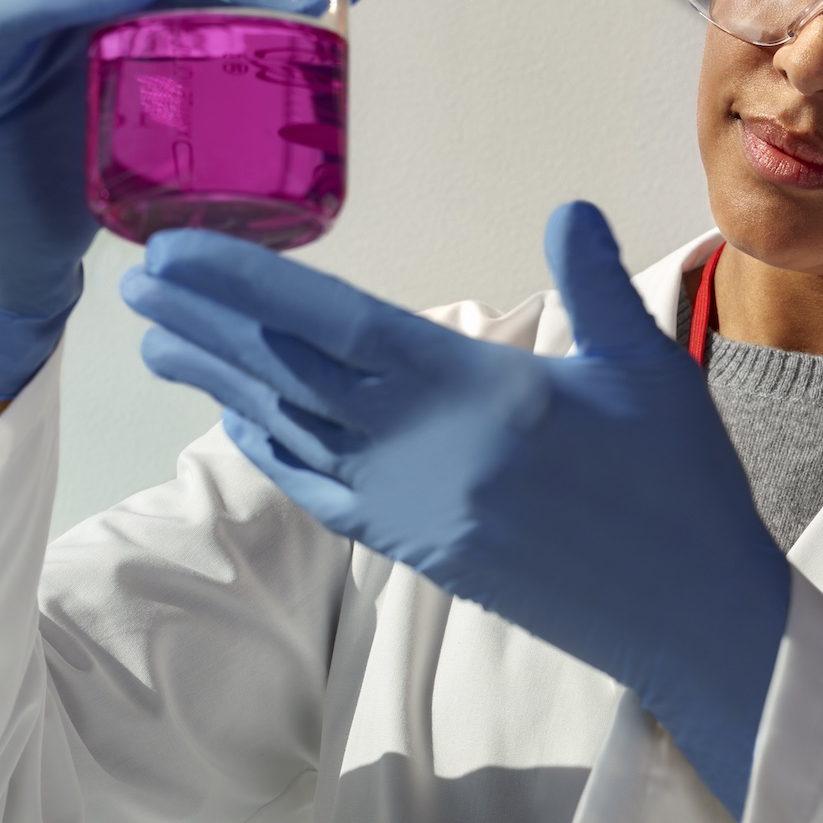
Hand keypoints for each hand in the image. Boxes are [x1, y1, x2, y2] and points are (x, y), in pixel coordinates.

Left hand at [121, 203, 790, 817]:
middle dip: (211, 326)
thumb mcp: (647, 369)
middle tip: (140, 284)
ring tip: (162, 344)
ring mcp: (409, 507)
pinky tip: (241, 426)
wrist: (683, 613)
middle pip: (290, 376)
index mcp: (474, 393)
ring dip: (224, 383)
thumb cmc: (675, 484)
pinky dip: (273, 453)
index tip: (175, 255)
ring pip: (293, 432)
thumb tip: (564, 209)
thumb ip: (593, 284)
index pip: (335, 325)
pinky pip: (321, 493)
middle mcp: (420, 450)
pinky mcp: (416, 549)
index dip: (247, 286)